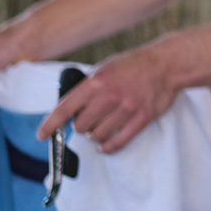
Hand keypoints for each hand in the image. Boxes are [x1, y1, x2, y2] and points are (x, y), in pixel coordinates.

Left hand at [38, 43, 179, 153]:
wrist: (167, 64)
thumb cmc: (134, 65)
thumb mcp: (105, 68)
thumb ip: (87, 87)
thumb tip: (69, 110)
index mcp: (96, 82)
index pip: (65, 109)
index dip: (50, 125)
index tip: (42, 135)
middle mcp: (109, 97)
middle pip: (81, 126)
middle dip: (81, 126)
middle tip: (87, 120)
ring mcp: (127, 109)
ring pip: (97, 136)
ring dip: (95, 135)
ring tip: (100, 128)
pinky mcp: (142, 119)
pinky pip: (117, 142)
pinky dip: (107, 147)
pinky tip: (104, 144)